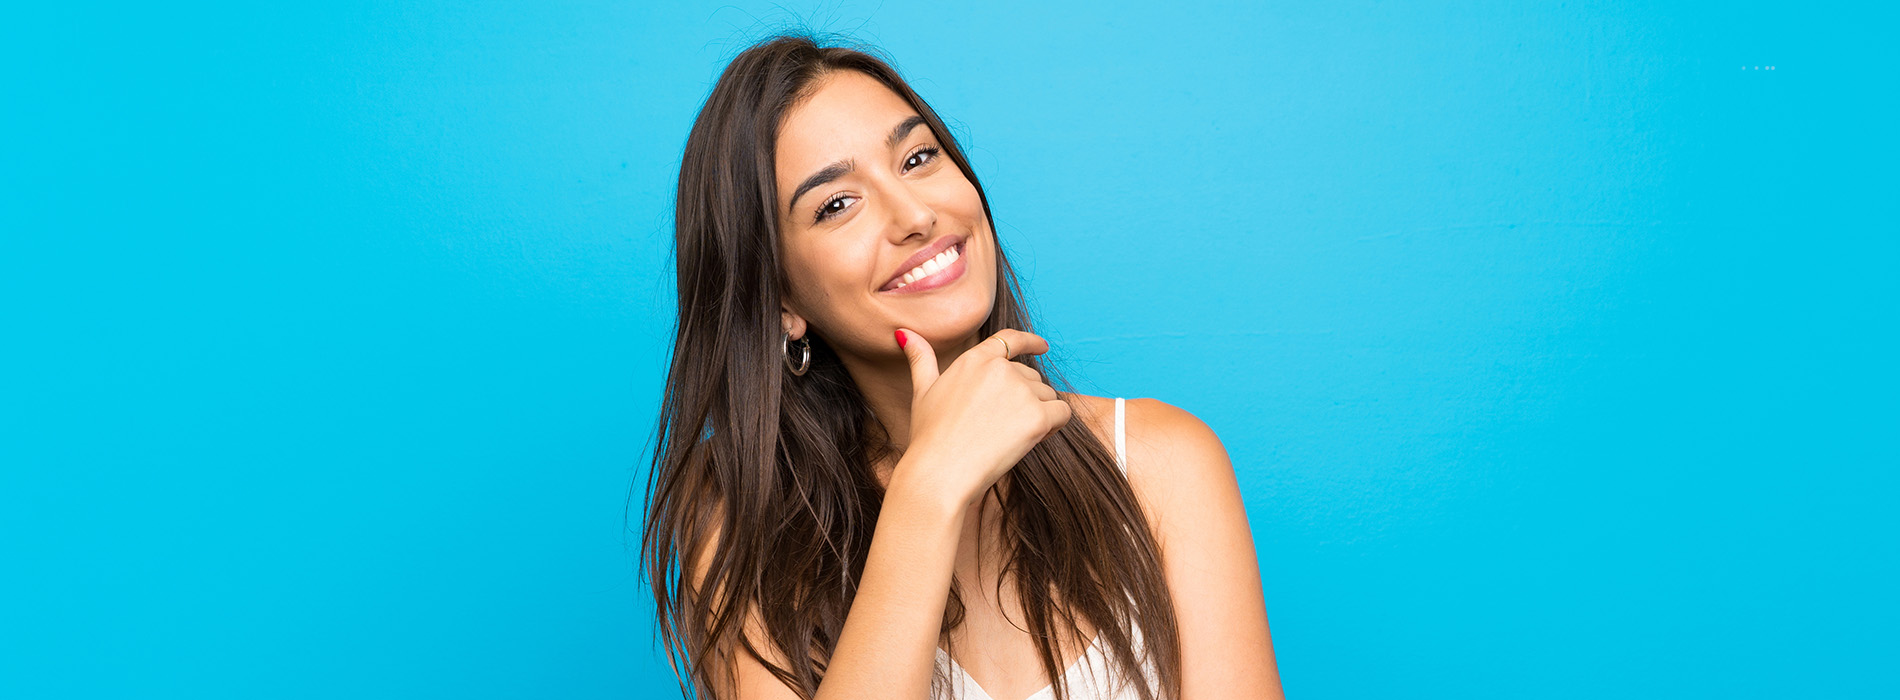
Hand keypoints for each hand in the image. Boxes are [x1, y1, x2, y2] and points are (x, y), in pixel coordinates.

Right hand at [893, 328, 1073, 509]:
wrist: (940, 472)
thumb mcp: (922, 392)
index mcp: (974, 360)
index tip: (1043, 346)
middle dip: (1027, 399)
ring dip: (1039, 414)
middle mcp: (999, 369)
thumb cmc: (929, 437)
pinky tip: (1034, 440)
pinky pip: (1061, 414)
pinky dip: (1054, 426)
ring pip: (1048, 396)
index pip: (1009, 340)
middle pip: (1032, 377)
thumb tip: (904, 332)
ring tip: (1010, 437)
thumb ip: (921, 360)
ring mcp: (1019, 391)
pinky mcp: (1036, 416)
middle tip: (1002, 428)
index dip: (1030, 342)